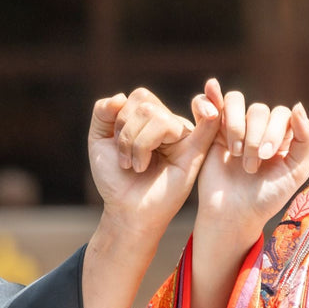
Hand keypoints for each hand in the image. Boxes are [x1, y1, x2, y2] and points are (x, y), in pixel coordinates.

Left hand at [87, 87, 221, 236]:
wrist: (126, 211)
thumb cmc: (115, 179)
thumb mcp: (98, 141)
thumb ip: (102, 112)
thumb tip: (122, 97)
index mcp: (149, 119)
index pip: (140, 97)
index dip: (121, 118)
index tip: (114, 145)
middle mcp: (169, 124)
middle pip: (147, 105)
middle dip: (126, 133)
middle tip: (125, 161)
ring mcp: (183, 137)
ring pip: (159, 118)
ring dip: (138, 144)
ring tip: (138, 166)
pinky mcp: (195, 153)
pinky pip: (207, 126)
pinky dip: (209, 114)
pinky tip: (208, 111)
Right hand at [195, 78, 308, 245]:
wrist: (233, 214)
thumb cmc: (268, 196)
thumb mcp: (296, 170)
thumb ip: (306, 139)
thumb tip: (298, 105)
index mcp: (282, 134)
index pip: (282, 114)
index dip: (275, 130)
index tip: (268, 155)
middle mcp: (258, 127)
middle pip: (258, 109)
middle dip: (255, 137)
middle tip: (251, 165)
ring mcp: (233, 126)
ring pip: (235, 101)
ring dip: (236, 127)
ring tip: (235, 154)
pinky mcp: (210, 130)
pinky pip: (209, 103)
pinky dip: (210, 98)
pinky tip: (212, 98)